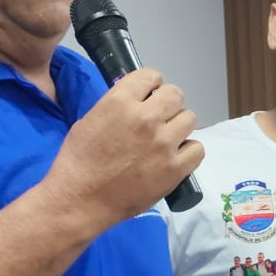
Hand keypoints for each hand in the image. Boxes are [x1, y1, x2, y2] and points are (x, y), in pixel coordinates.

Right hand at [43, 68, 202, 230]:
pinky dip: (188, 151)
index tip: (149, 96)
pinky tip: (176, 156)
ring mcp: (163, 144)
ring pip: (189, 118)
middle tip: (158, 118)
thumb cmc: (78, 161)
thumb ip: (117, 105)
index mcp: (120, 102)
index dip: (151, 86)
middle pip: (175, 95)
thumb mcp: (91, 119)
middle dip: (167, 104)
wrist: (80, 200)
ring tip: (167, 138)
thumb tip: (137, 99)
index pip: (150, 76)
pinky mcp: (175, 168)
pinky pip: (197, 149)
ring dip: (178, 126)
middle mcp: (146, 118)